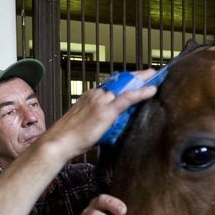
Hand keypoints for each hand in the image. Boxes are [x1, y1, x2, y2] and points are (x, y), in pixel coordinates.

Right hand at [42, 69, 156, 160]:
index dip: (125, 80)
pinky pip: (128, 98)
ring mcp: (101, 101)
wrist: (59, 142)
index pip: (111, 84)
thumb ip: (97, 119)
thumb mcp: (85, 123)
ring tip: (155, 77)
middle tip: (150, 73)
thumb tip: (108, 123)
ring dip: (142, 81)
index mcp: (89, 96)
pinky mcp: (106, 111)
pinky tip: (152, 90)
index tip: (134, 78)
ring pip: (126, 86)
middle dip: (136, 76)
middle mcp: (96, 94)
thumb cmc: (69, 137)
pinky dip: (141, 92)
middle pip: (120, 81)